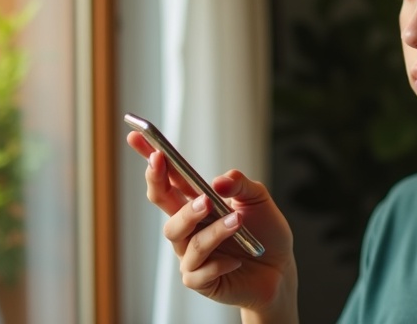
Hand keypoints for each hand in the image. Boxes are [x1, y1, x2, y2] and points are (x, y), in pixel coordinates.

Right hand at [127, 132, 296, 316]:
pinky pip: (197, 272)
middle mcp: (189, 226)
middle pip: (162, 203)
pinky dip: (218, 263)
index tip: (136, 136)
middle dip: (159, 183)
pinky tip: (237, 259)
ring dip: (210, 228)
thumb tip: (219, 181)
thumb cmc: (265, 232)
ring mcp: (191, 254)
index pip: (169, 178)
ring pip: (183, 237)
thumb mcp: (258, 198)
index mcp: (198, 202)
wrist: (280, 269)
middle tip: (167, 167)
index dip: (151, 159)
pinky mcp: (200, 280)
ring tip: (236, 220)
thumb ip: (240, 184)